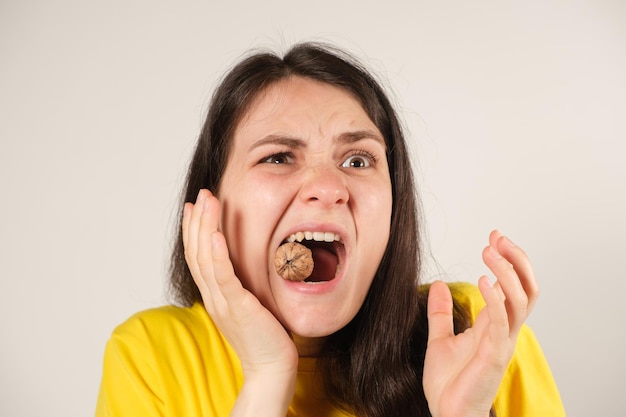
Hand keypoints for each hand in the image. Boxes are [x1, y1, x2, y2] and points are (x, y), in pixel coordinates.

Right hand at [182, 189, 297, 413]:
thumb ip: (242, 284)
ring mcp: (222, 301)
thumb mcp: (249, 303)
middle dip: (197, 221)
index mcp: (215, 295)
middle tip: (200, 195)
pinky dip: (216, 254)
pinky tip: (214, 234)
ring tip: (206, 202)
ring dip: (204, 227)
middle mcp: (213, 296)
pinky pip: (222, 276)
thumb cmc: (266, 335)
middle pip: (196, 252)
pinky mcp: (237, 306)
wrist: (272, 366)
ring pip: (205, 258)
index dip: (194, 230)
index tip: (196, 207)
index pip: (198, 257)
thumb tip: (247, 263)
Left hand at [423, 230, 538, 416]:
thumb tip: (438, 285)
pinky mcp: (494, 356)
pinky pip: (502, 323)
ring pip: (520, 301)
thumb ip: (441, 312)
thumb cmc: (448, 383)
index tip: (493, 237)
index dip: (509, 261)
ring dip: (508, 272)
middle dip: (516, 260)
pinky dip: (496, 299)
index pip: (514, 286)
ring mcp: (502, 343)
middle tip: (497, 238)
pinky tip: (483, 280)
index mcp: (494, 325)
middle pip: (527, 289)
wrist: (445, 413)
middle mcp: (504, 331)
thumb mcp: (439, 338)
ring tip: (489, 252)